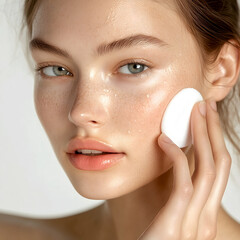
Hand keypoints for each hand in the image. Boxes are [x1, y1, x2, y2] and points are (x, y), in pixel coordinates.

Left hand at [138, 99, 231, 239]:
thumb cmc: (153, 239)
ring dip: (202, 136)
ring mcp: (196, 220)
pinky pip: (184, 182)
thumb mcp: (170, 214)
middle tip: (206, 105)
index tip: (206, 118)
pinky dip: (177, 157)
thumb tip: (174, 164)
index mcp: (205, 211)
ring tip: (195, 111)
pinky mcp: (177, 222)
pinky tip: (165, 140)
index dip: (215, 141)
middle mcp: (206, 214)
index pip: (218, 168)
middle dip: (214, 131)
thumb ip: (176, 193)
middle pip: (220, 163)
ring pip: (208, 168)